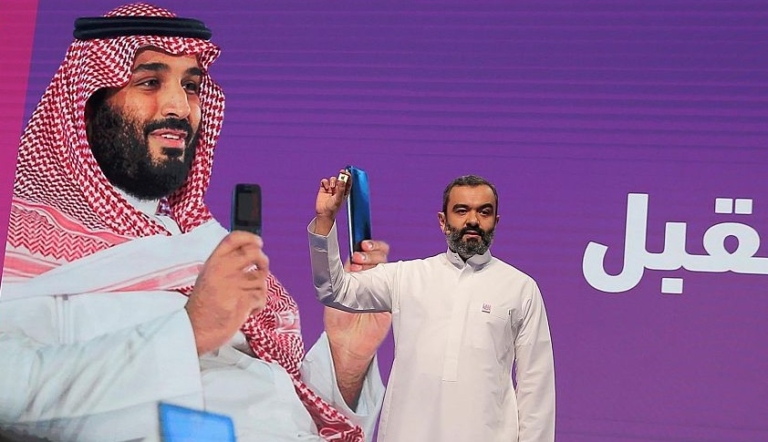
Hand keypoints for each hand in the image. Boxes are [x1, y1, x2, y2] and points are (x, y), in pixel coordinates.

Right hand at [185, 231, 268, 354]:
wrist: (195, 330)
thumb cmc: (202, 307)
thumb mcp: (208, 278)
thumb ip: (225, 266)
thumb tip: (250, 256)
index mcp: (213, 262)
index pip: (233, 239)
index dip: (250, 238)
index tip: (258, 242)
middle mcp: (223, 270)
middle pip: (254, 253)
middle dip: (263, 261)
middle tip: (261, 268)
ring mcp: (233, 284)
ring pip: (260, 279)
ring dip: (258, 290)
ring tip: (247, 298)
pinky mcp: (242, 300)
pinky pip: (260, 297)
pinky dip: (258, 305)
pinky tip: (247, 310)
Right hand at [313, 169, 349, 235]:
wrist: (323, 213)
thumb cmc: (333, 208)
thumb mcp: (339, 199)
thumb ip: (341, 190)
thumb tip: (342, 180)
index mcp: (344, 192)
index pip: (348, 182)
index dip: (348, 176)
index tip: (348, 173)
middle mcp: (338, 189)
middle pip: (341, 179)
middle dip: (341, 175)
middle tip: (342, 172)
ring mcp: (331, 188)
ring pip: (333, 179)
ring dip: (333, 181)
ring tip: (331, 187)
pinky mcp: (323, 188)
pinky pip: (324, 181)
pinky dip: (325, 182)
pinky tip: (326, 188)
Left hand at [327, 238, 391, 406]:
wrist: (346, 343)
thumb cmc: (337, 319)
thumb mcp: (334, 294)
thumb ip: (343, 276)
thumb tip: (351, 259)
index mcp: (355, 273)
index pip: (364, 252)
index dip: (364, 245)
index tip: (359, 246)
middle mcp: (370, 277)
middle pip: (378, 254)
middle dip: (370, 251)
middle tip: (359, 258)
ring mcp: (382, 287)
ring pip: (388, 264)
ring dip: (378, 260)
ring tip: (363, 267)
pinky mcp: (391, 299)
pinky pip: (397, 283)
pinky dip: (394, 276)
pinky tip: (383, 278)